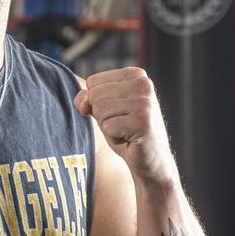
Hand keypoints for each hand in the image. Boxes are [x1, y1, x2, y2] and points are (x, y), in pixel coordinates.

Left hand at [74, 67, 177, 185]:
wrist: (151, 161)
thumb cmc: (126, 133)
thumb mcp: (104, 111)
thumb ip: (87, 100)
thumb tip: (82, 103)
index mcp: (135, 74)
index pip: (93, 82)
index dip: (98, 103)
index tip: (119, 113)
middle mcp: (143, 83)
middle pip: (95, 95)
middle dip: (102, 116)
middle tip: (123, 125)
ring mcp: (144, 101)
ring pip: (99, 110)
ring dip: (108, 127)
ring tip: (126, 131)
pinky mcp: (142, 121)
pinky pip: (107, 127)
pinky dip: (114, 137)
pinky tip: (131, 139)